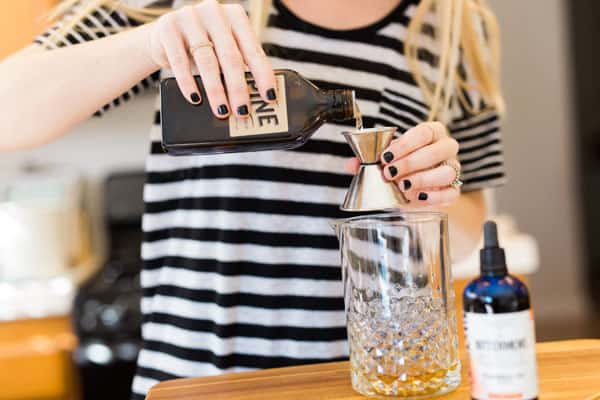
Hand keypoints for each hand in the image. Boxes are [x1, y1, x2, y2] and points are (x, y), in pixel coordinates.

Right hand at [146, 0, 275, 117]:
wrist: (164, 34)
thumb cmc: (203, 46)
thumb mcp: (223, 49)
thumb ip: (239, 65)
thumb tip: (256, 98)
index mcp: (235, 16)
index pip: (253, 50)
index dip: (263, 75)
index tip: (269, 96)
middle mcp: (214, 12)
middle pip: (230, 57)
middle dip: (238, 88)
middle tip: (243, 111)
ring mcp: (190, 17)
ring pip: (207, 61)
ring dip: (216, 90)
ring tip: (222, 110)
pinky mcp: (168, 28)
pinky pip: (180, 61)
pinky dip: (188, 83)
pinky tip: (195, 99)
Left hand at [345, 122, 461, 206]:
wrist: (410, 191)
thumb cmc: (399, 168)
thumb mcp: (384, 160)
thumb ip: (368, 160)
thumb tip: (351, 164)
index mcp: (431, 133)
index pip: (425, 132)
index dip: (406, 144)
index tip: (386, 156)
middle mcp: (446, 149)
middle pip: (439, 150)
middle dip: (411, 162)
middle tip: (389, 172)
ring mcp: (453, 170)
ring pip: (447, 171)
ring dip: (422, 179)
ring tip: (402, 186)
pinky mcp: (454, 191)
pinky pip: (451, 193)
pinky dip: (433, 197)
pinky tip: (415, 197)